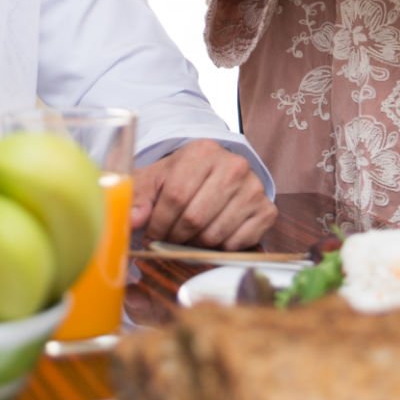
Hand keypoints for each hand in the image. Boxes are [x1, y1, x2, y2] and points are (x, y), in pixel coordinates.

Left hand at [129, 139, 276, 249]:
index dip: (159, 223)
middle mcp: (234, 165)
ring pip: (215, 234)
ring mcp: (254, 187)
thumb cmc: (180, 178)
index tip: (150, 233)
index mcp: (203, 151)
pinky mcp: (267, 209)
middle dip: (175, 236)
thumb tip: (132, 221)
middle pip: (195, 218)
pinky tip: (212, 234)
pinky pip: (238, 243)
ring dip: (195, 244)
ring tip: (188, 235)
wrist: (213, 174)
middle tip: (168, 238)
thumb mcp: (154, 179)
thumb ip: (138, 197)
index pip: (176, 196)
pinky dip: (220, 247)